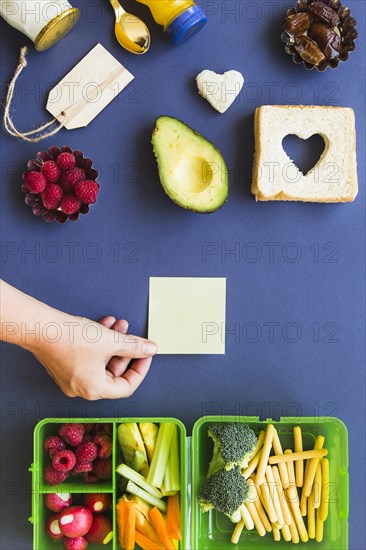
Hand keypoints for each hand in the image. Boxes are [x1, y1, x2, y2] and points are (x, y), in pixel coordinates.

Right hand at [32, 314, 156, 399]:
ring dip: (113, 342)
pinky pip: (88, 356)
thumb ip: (134, 346)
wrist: (41, 327)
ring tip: (120, 325)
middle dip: (125, 350)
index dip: (140, 369)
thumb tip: (150, 349)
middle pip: (113, 372)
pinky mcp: (64, 364)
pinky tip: (105, 324)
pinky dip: (99, 342)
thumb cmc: (71, 339)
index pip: (126, 386)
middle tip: (133, 336)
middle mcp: (82, 388)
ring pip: (101, 361)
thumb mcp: (111, 341)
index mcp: (94, 389)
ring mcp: (71, 377)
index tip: (146, 354)